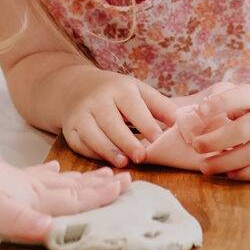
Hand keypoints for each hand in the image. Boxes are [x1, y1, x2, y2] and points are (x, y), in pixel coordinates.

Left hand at [0, 150, 129, 242]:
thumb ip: (24, 223)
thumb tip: (52, 232)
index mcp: (34, 198)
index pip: (74, 199)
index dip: (101, 197)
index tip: (126, 187)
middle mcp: (31, 186)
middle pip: (73, 186)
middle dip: (100, 185)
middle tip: (126, 177)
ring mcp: (17, 179)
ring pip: (59, 179)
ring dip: (82, 178)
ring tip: (101, 171)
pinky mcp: (3, 176)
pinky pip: (35, 174)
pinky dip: (49, 172)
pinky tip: (53, 168)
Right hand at [59, 71, 181, 167]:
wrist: (77, 87)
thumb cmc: (116, 93)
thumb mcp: (138, 91)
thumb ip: (160, 106)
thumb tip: (180, 123)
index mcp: (119, 89)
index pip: (133, 106)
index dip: (146, 123)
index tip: (158, 139)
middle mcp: (97, 100)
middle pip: (111, 122)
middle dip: (126, 141)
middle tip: (142, 156)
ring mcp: (81, 114)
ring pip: (93, 134)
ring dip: (108, 150)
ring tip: (124, 162)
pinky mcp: (69, 129)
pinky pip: (80, 144)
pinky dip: (93, 154)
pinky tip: (107, 161)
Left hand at [188, 79, 249, 179]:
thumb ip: (242, 102)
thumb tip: (206, 117)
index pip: (241, 95)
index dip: (219, 103)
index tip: (200, 111)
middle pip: (244, 130)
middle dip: (216, 141)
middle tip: (197, 147)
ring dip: (226, 163)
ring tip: (206, 167)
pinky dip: (248, 173)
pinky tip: (231, 174)